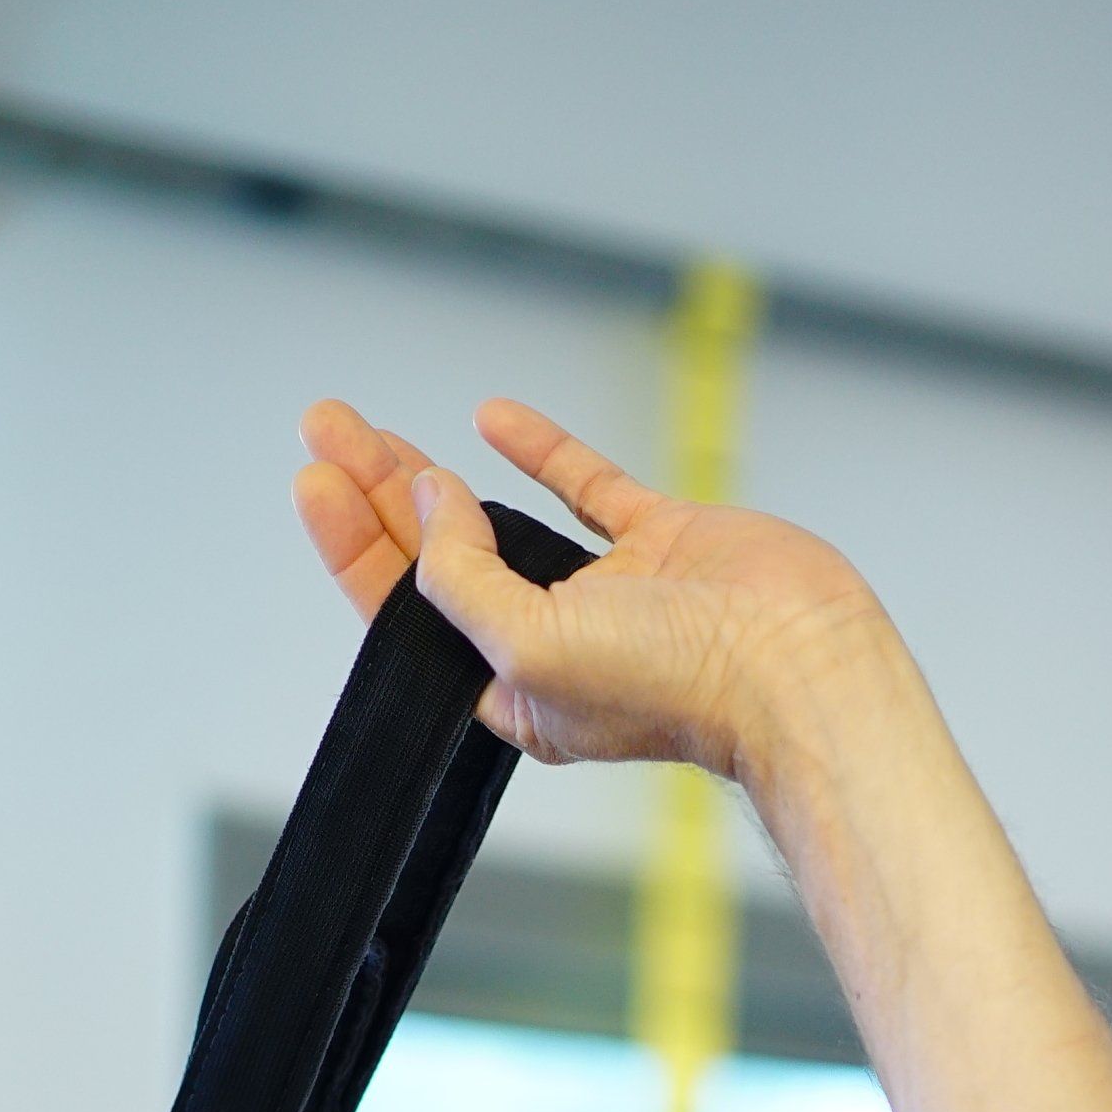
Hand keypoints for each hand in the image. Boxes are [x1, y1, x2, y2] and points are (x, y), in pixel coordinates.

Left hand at [292, 396, 894, 778]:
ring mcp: (610, 590)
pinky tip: (490, 420)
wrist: (797, 664)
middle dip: (377, 495)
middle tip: (325, 427)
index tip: (315, 481)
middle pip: (440, 561)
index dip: (357, 548)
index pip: (409, 614)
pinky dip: (539, 452)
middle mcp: (554, 642)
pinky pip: (586, 489)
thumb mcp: (529, 648)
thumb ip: (463, 580)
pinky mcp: (662, 543)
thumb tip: (431, 500)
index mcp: (514, 691)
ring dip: (434, 474)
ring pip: (496, 521)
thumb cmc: (673, 685)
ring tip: (372, 428)